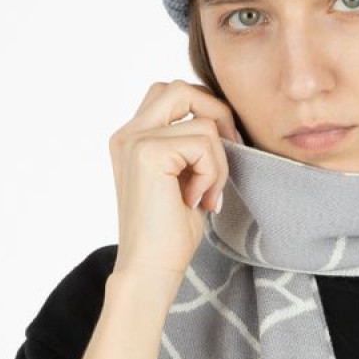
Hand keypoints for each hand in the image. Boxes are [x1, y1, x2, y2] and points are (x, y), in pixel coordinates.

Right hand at [108, 79, 240, 289]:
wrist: (149, 270)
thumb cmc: (169, 233)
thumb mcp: (184, 178)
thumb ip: (191, 146)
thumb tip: (224, 121)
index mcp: (132, 137)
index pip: (173, 95)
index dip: (205, 113)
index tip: (223, 152)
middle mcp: (128, 133)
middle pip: (181, 88)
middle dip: (217, 115)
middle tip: (230, 152)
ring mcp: (135, 140)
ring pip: (203, 120)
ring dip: (219, 160)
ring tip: (207, 194)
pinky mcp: (148, 153)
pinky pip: (204, 143)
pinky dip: (213, 173)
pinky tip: (198, 201)